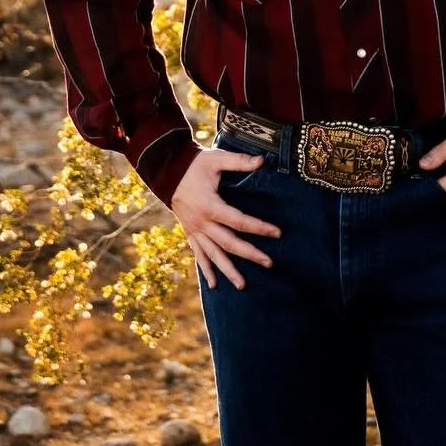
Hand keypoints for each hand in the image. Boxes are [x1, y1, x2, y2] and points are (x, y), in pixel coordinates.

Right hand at [170, 145, 282, 289]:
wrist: (168, 172)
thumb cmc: (195, 165)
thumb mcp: (216, 159)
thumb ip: (239, 161)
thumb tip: (263, 161)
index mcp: (210, 206)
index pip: (238, 221)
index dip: (259, 227)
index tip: (277, 233)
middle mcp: (201, 223)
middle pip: (229, 243)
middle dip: (250, 254)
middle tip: (269, 263)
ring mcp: (195, 230)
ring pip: (213, 255)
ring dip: (228, 271)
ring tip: (242, 286)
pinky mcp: (190, 233)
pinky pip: (198, 255)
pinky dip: (206, 270)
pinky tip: (214, 285)